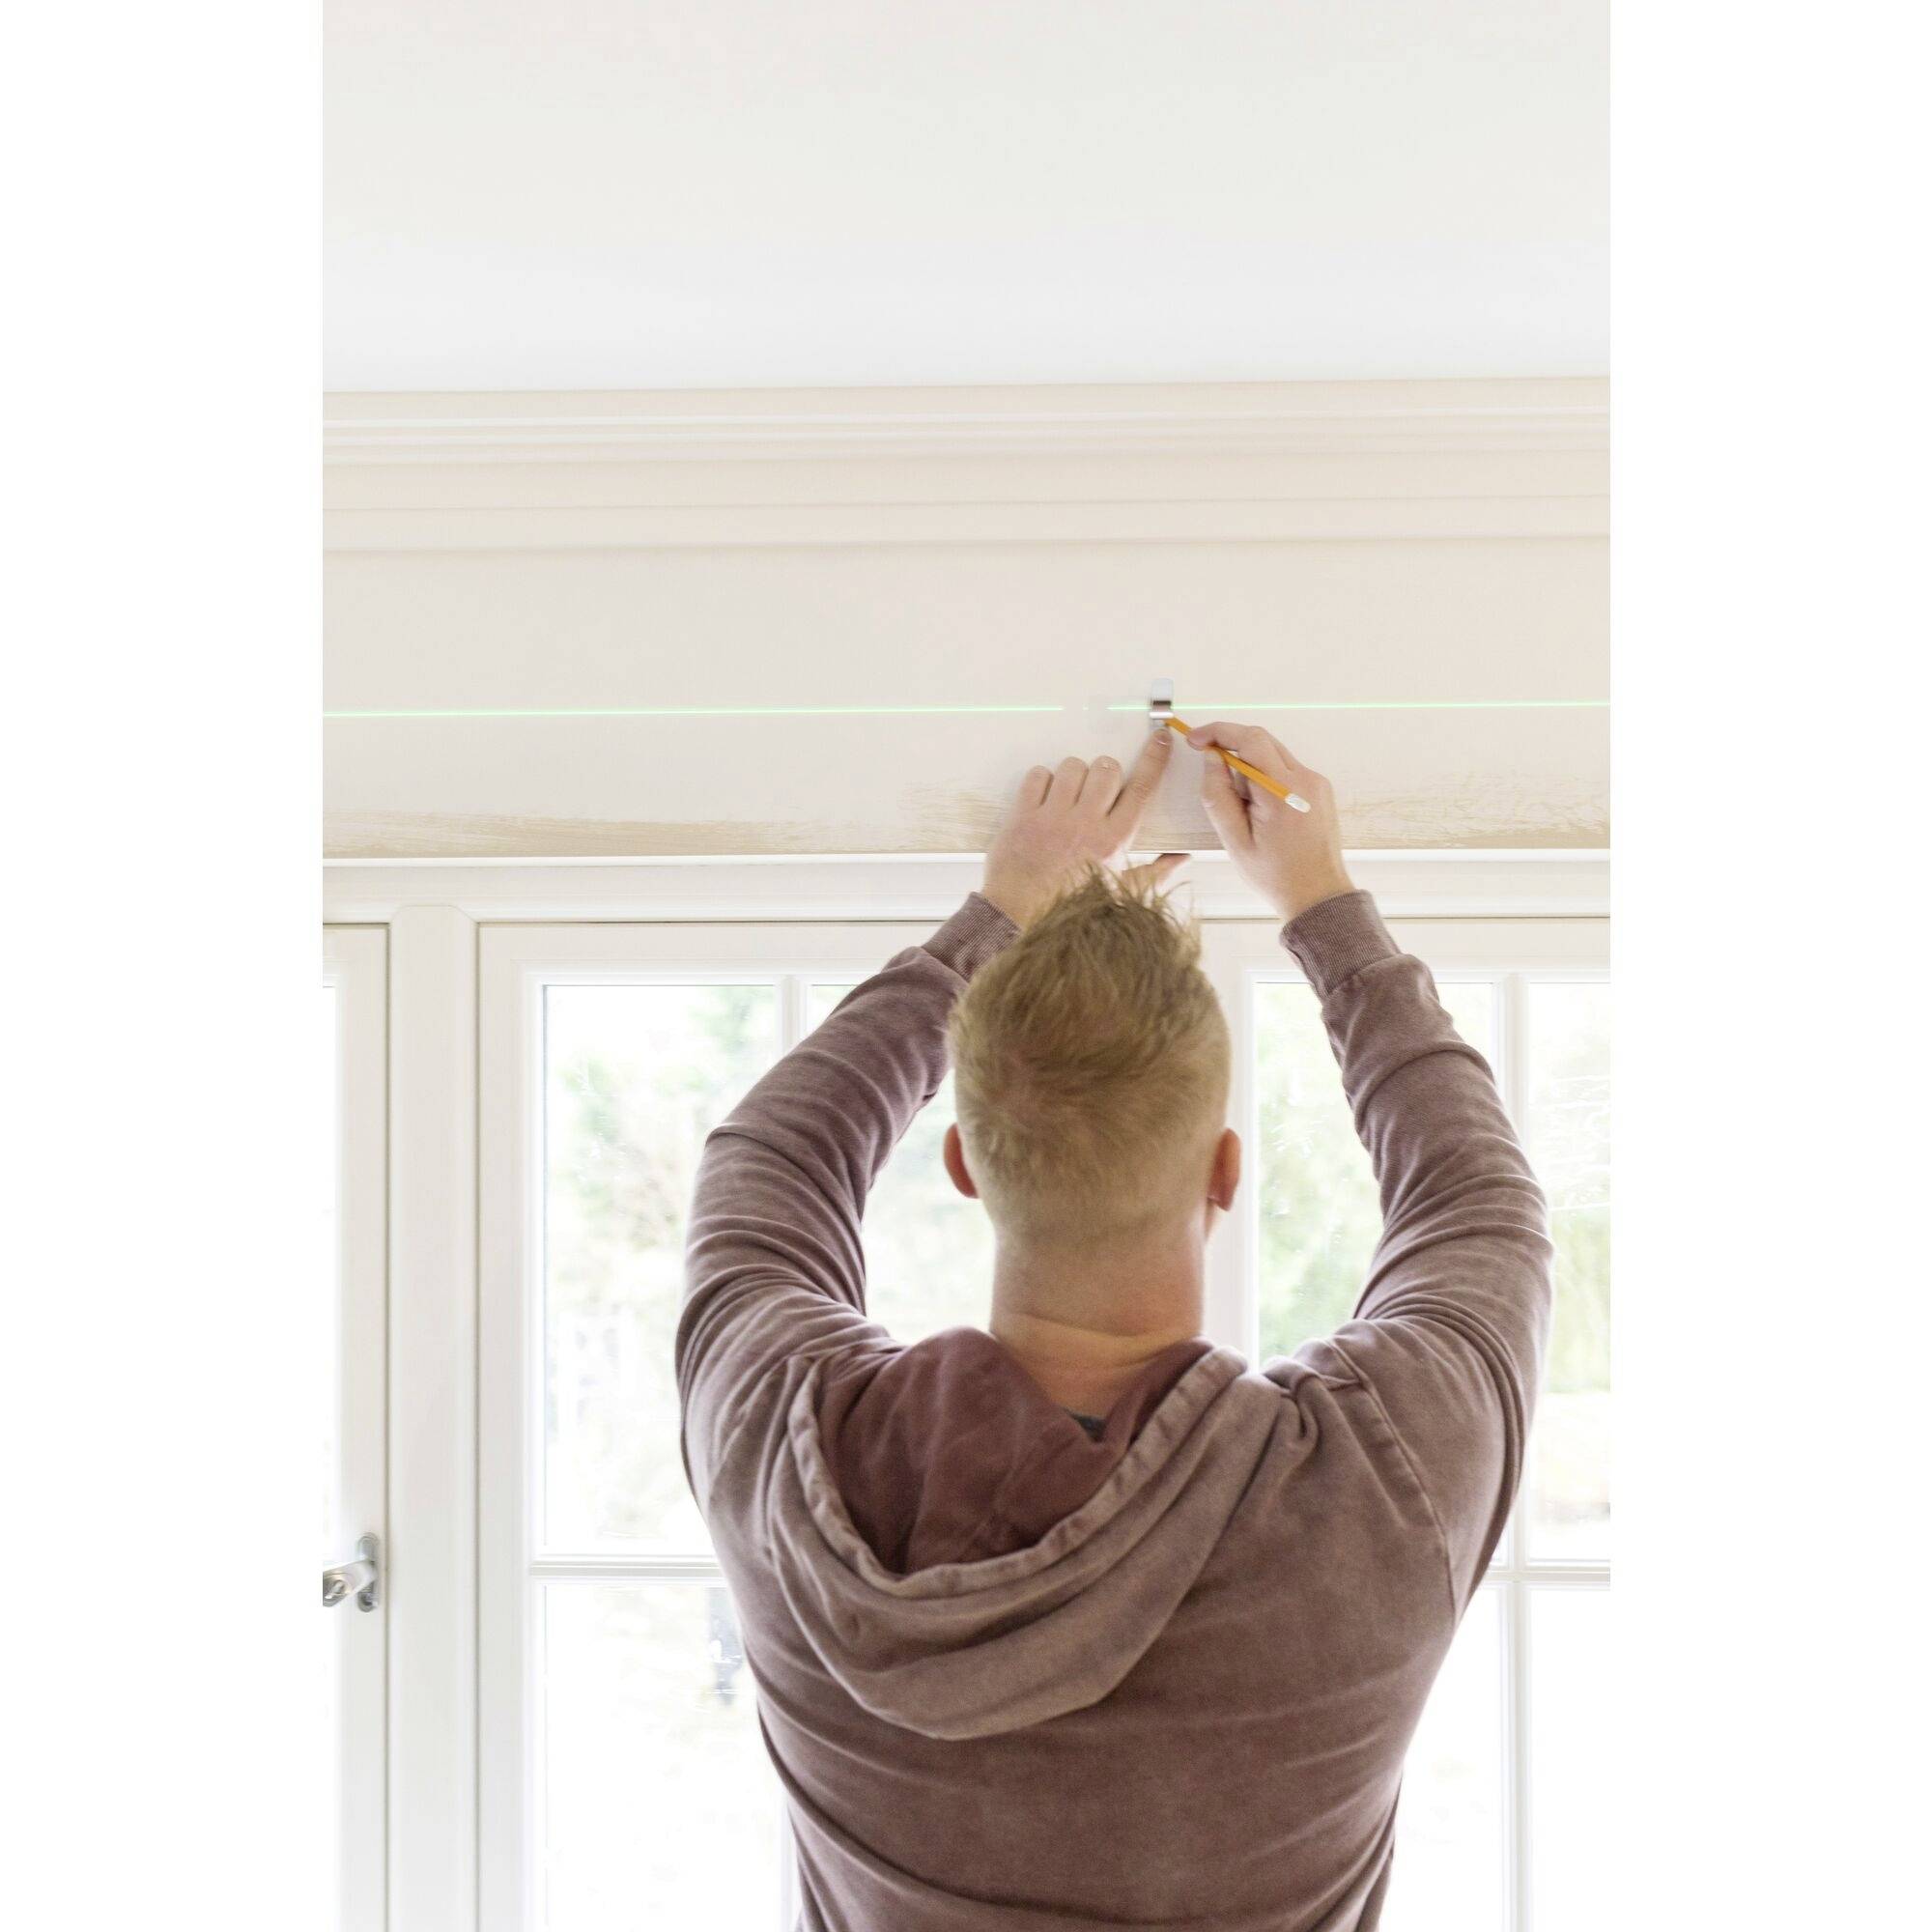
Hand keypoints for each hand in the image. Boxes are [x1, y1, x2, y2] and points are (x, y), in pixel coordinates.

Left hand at [982, 731, 1185, 926]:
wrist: (1019, 917)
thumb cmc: (1071, 906)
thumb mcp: (1120, 893)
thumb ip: (1155, 872)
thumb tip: (1183, 858)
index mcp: (1114, 840)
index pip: (1142, 788)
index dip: (1154, 758)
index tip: (1159, 737)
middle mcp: (1086, 824)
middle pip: (1107, 769)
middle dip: (1105, 773)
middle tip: (1097, 791)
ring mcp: (1052, 817)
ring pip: (1073, 766)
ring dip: (1074, 775)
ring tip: (1068, 797)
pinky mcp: (1023, 815)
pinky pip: (1039, 775)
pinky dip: (1042, 781)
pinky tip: (1044, 799)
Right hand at [1188, 720, 1352, 922]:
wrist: (1318, 894)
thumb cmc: (1276, 875)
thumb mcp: (1234, 841)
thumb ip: (1218, 795)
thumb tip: (1210, 759)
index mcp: (1283, 793)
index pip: (1250, 741)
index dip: (1219, 732)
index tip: (1196, 738)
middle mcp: (1305, 781)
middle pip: (1262, 741)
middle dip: (1232, 751)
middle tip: (1214, 775)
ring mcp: (1317, 782)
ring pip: (1273, 754)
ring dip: (1250, 768)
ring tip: (1245, 808)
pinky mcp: (1320, 788)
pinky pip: (1286, 768)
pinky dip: (1267, 777)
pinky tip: (1261, 809)